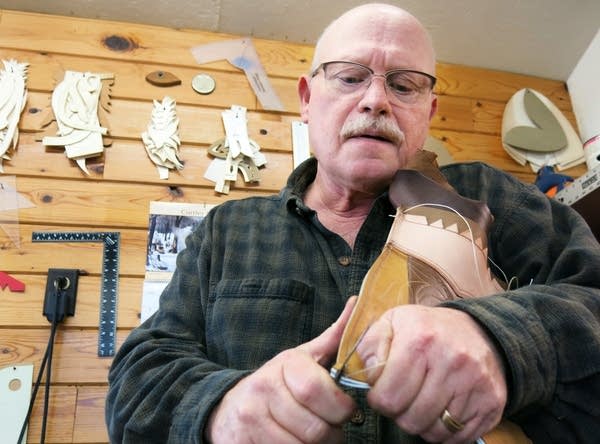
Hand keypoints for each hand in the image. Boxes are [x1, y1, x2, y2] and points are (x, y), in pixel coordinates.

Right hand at [205, 297, 356, 443]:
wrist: (229, 408)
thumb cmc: (276, 384)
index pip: (318, 391)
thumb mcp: (302, 358)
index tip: (344, 411)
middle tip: (330, 428)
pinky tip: (294, 443)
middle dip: (331, 434)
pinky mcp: (241, 443)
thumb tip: (357, 304)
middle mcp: (263, 388)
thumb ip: (333, 338)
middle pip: (315, 428)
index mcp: (285, 365)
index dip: (340, 408)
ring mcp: (250, 418)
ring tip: (312, 436)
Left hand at [356, 305, 506, 443]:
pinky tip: (441, 409)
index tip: (382, 390)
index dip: (379, 399)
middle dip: (400, 413)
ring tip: (421, 401)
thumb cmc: (427, 330)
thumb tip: (363, 375)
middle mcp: (451, 361)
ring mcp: (475, 384)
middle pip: (410, 419)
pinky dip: (445, 432)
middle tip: (403, 397)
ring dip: (422, 423)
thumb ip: (370, 346)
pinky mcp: (491, 402)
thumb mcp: (393, 323)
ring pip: (434, 432)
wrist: (480, 330)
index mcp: (420, 340)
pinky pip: (458, 438)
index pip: (388, 397)